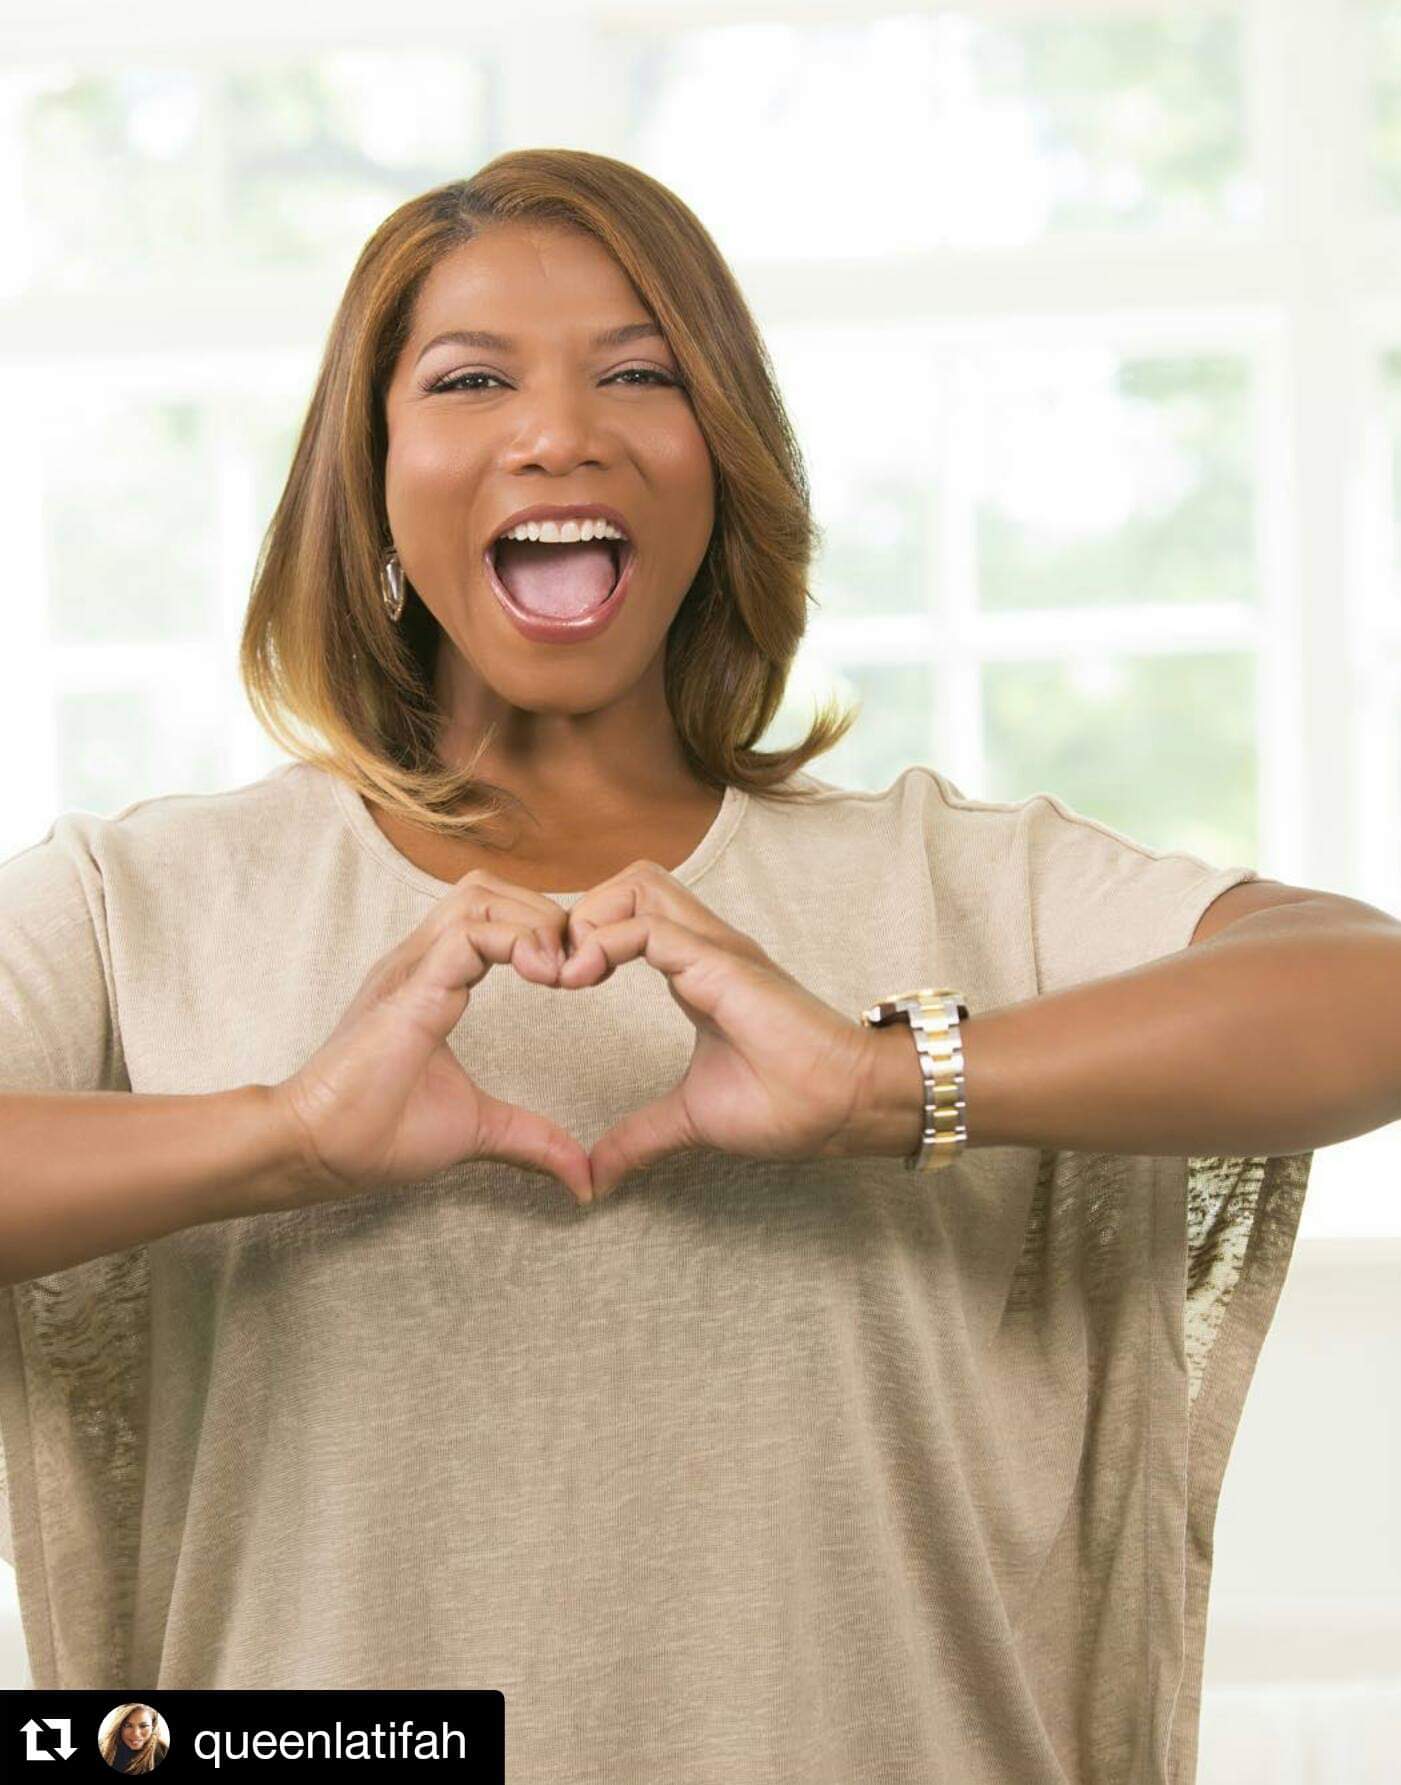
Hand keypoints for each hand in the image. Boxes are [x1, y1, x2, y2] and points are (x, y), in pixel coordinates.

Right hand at [271, 870, 590, 1205]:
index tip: (579, 979)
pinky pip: (468, 934)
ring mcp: (410, 969)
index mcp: (431, 980)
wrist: (315, 1152)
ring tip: (562, 973)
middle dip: (547, 915)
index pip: (492, 915)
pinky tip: (544, 976)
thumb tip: (583, 1178)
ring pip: (481, 897)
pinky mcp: (409, 989)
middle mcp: (419, 961)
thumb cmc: (376, 1134)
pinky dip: (518, 941)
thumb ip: (531, 1138)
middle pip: (489, 890)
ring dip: (535, 922)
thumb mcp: (478, 1129)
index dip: (542, 932)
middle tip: (579, 969)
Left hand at [550, 860, 874, 1199]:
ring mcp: (716, 949)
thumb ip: (640, 1136)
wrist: (848, 1106)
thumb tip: (596, 1175)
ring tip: (565, 976)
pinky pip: (648, 927)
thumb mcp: (691, 1118)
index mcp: (699, 969)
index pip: (632, 914)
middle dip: (580, 915)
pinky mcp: (720, 964)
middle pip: (631, 881)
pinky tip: (580, 982)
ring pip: (637, 885)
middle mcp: (707, 946)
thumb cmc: (792, 1103)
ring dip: (589, 921)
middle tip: (553, 973)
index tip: (554, 987)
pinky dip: (603, 943)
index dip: (585, 937)